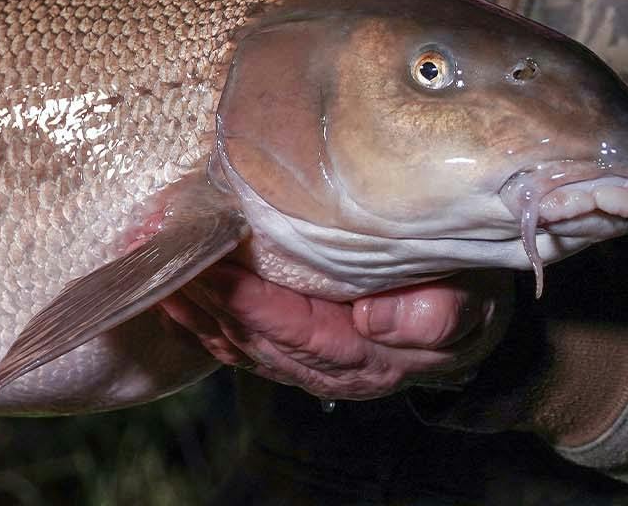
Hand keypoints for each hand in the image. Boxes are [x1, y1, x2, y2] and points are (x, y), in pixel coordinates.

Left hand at [157, 263, 513, 400]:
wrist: (470, 312)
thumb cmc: (468, 293)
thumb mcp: (472, 300)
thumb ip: (437, 315)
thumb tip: (377, 324)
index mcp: (373, 359)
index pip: (303, 334)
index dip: (256, 305)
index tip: (218, 273)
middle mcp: (332, 371)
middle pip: (258, 340)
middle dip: (208, 300)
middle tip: (168, 256)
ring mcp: (307, 364)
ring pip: (239, 343)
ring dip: (194, 308)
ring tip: (155, 268)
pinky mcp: (290, 350)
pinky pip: (237, 343)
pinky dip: (201, 319)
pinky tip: (172, 295)